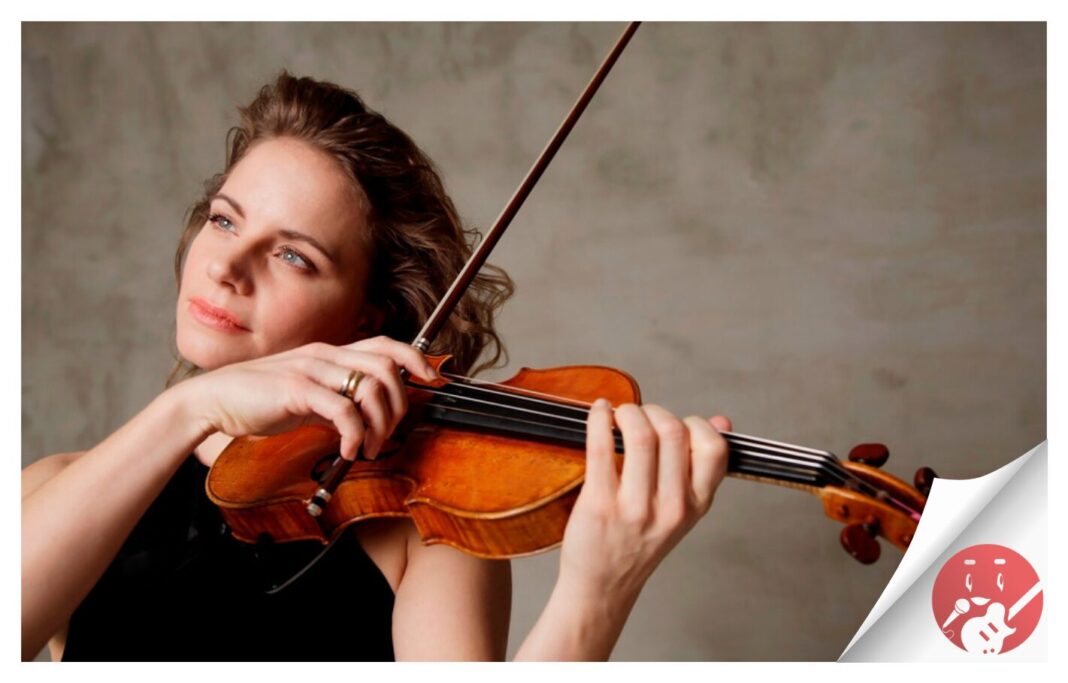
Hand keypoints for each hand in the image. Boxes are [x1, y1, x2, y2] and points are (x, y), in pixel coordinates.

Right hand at [181, 336, 438, 459]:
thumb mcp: (307, 398)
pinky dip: (354, 434)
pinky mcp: (296, 389)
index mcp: (330, 353)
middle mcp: (325, 356)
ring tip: (367, 448)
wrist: (213, 401)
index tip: (433, 380)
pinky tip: (346, 451)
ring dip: (379, 424)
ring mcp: (311, 369)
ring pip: (371, 386)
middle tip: (386, 435)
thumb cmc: (259, 400)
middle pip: (386, 367)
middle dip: (399, 405)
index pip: (385, 345)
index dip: (415, 359)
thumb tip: (365, 419)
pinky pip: (342, 409)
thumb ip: (337, 401)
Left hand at [558, 400, 730, 600]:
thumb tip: (722, 421)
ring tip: (620, 416)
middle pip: (674, 432)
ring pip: (641, 435)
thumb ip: (702, 466)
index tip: (676, 424)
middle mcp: (672, 507)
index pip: (714, 449)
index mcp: (697, 505)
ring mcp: (636, 507)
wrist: (603, 584)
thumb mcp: (682, 509)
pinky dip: (599, 419)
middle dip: (654, 411)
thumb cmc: (639, 541)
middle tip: (639, 416)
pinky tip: (599, 413)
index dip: (695, 424)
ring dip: (628, 412)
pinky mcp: (600, 505)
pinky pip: (601, 446)